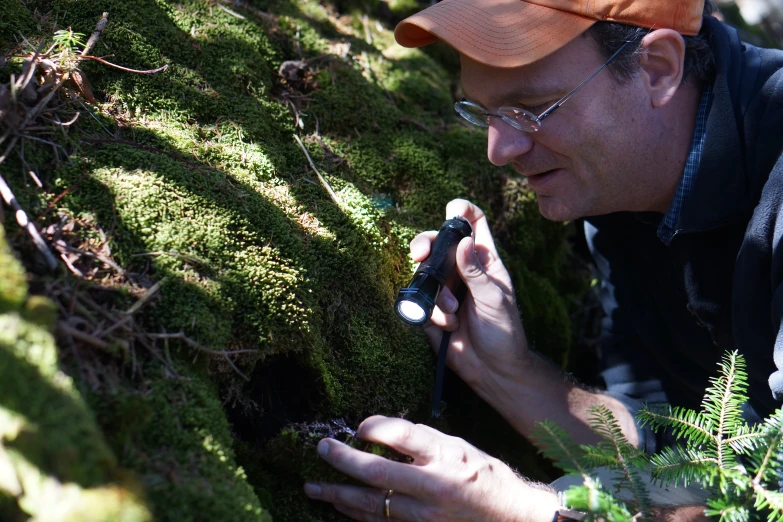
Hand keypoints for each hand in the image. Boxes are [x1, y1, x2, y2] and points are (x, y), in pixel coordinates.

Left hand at [304, 416, 557, 520]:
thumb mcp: (456, 444)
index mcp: (444, 457)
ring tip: (313, 486)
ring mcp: (424, 515)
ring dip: (338, 494)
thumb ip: (418, 438)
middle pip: (377, 473)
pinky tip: (340, 505)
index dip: (375, 427)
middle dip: (343, 460)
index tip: (357, 427)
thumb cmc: (480, 473)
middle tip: (322, 449)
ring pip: (370, 505)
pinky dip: (355, 514)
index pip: (402, 435)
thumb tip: (375, 430)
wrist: (507, 516)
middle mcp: (433, 487)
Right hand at [411, 199, 527, 386]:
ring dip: (436, 294)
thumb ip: (476, 272)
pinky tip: (447, 326)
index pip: (474, 223)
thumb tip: (463, 241)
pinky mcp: (431, 310)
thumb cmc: (504, 333)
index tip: (451, 210)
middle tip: (420, 256)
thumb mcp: (494, 300)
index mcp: (484, 260)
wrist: (494, 371)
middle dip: (424, 246)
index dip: (462, 210)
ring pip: (424, 274)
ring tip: (453, 314)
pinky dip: (431, 313)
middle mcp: (462, 270)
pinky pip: (419, 301)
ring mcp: (445, 289)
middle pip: (437, 243)